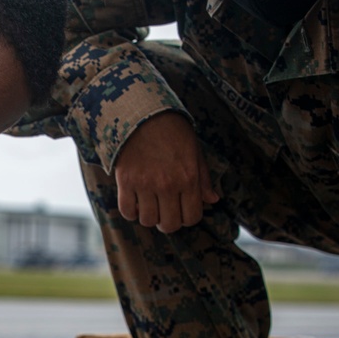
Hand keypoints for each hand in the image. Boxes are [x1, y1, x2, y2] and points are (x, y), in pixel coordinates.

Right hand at [113, 111, 218, 232]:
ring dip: (149, 217)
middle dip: (168, 223)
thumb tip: (213, 199)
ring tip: (149, 205)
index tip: (182, 210)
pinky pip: (127, 211)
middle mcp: (168, 185)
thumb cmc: (172, 131)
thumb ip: (203, 178)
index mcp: (188, 178)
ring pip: (147, 220)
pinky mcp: (126, 181)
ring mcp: (145, 184)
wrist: (142, 112)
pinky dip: (131, 211)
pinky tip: (135, 201)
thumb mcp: (194, 150)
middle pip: (169, 225)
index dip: (187, 218)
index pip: (192, 217)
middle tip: (165, 212)